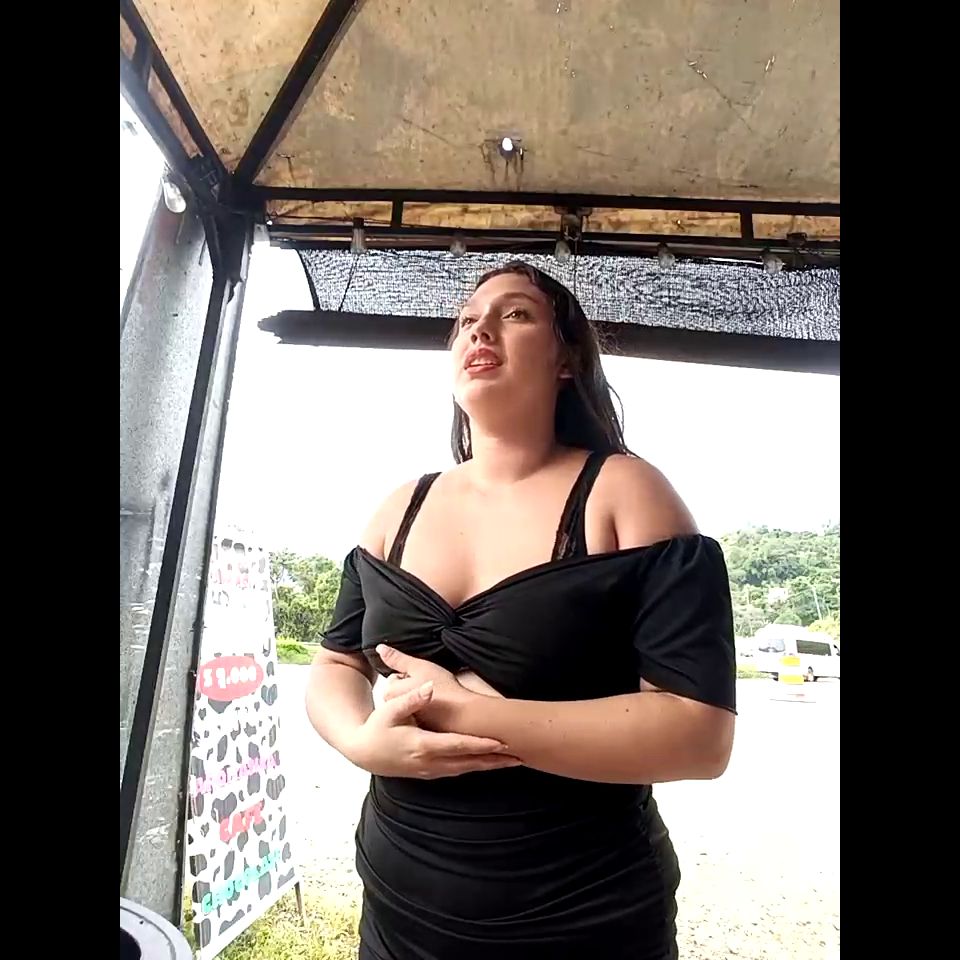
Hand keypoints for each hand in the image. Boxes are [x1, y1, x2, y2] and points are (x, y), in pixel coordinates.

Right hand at [346, 679, 519, 778]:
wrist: (363, 752)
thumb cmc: (377, 728)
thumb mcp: (389, 710)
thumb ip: (411, 699)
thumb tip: (428, 689)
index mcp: (422, 745)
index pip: (457, 745)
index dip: (480, 743)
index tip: (501, 741)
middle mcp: (429, 762)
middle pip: (468, 762)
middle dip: (495, 760)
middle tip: (520, 756)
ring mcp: (430, 771)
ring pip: (466, 770)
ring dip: (490, 766)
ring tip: (514, 761)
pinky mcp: (430, 774)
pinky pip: (459, 771)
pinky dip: (477, 768)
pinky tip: (491, 764)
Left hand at [376, 645, 479, 730]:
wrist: (464, 715)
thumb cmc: (444, 689)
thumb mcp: (419, 666)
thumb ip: (397, 658)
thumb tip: (379, 648)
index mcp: (391, 693)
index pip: (395, 677)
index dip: (411, 674)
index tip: (424, 677)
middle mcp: (394, 710)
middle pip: (401, 692)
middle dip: (412, 688)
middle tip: (431, 687)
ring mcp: (406, 722)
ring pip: (410, 704)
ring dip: (419, 700)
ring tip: (437, 698)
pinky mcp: (419, 731)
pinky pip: (420, 717)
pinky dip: (427, 713)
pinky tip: (438, 710)